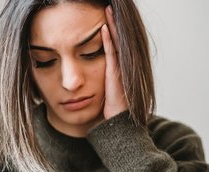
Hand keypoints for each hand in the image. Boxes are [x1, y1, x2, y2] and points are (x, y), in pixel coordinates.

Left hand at [101, 5, 127, 119]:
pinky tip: (103, 26)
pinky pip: (111, 53)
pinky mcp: (115, 74)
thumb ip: (102, 81)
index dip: (110, 30)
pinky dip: (107, 39)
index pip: (113, 44)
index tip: (103, 18)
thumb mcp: (105, 92)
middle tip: (107, 7)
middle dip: (112, 22)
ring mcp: (119, 69)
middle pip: (116, 39)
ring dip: (111, 25)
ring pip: (115, 42)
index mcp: (117, 69)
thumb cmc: (111, 110)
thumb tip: (90, 78)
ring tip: (106, 9)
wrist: (118, 122)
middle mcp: (120, 66)